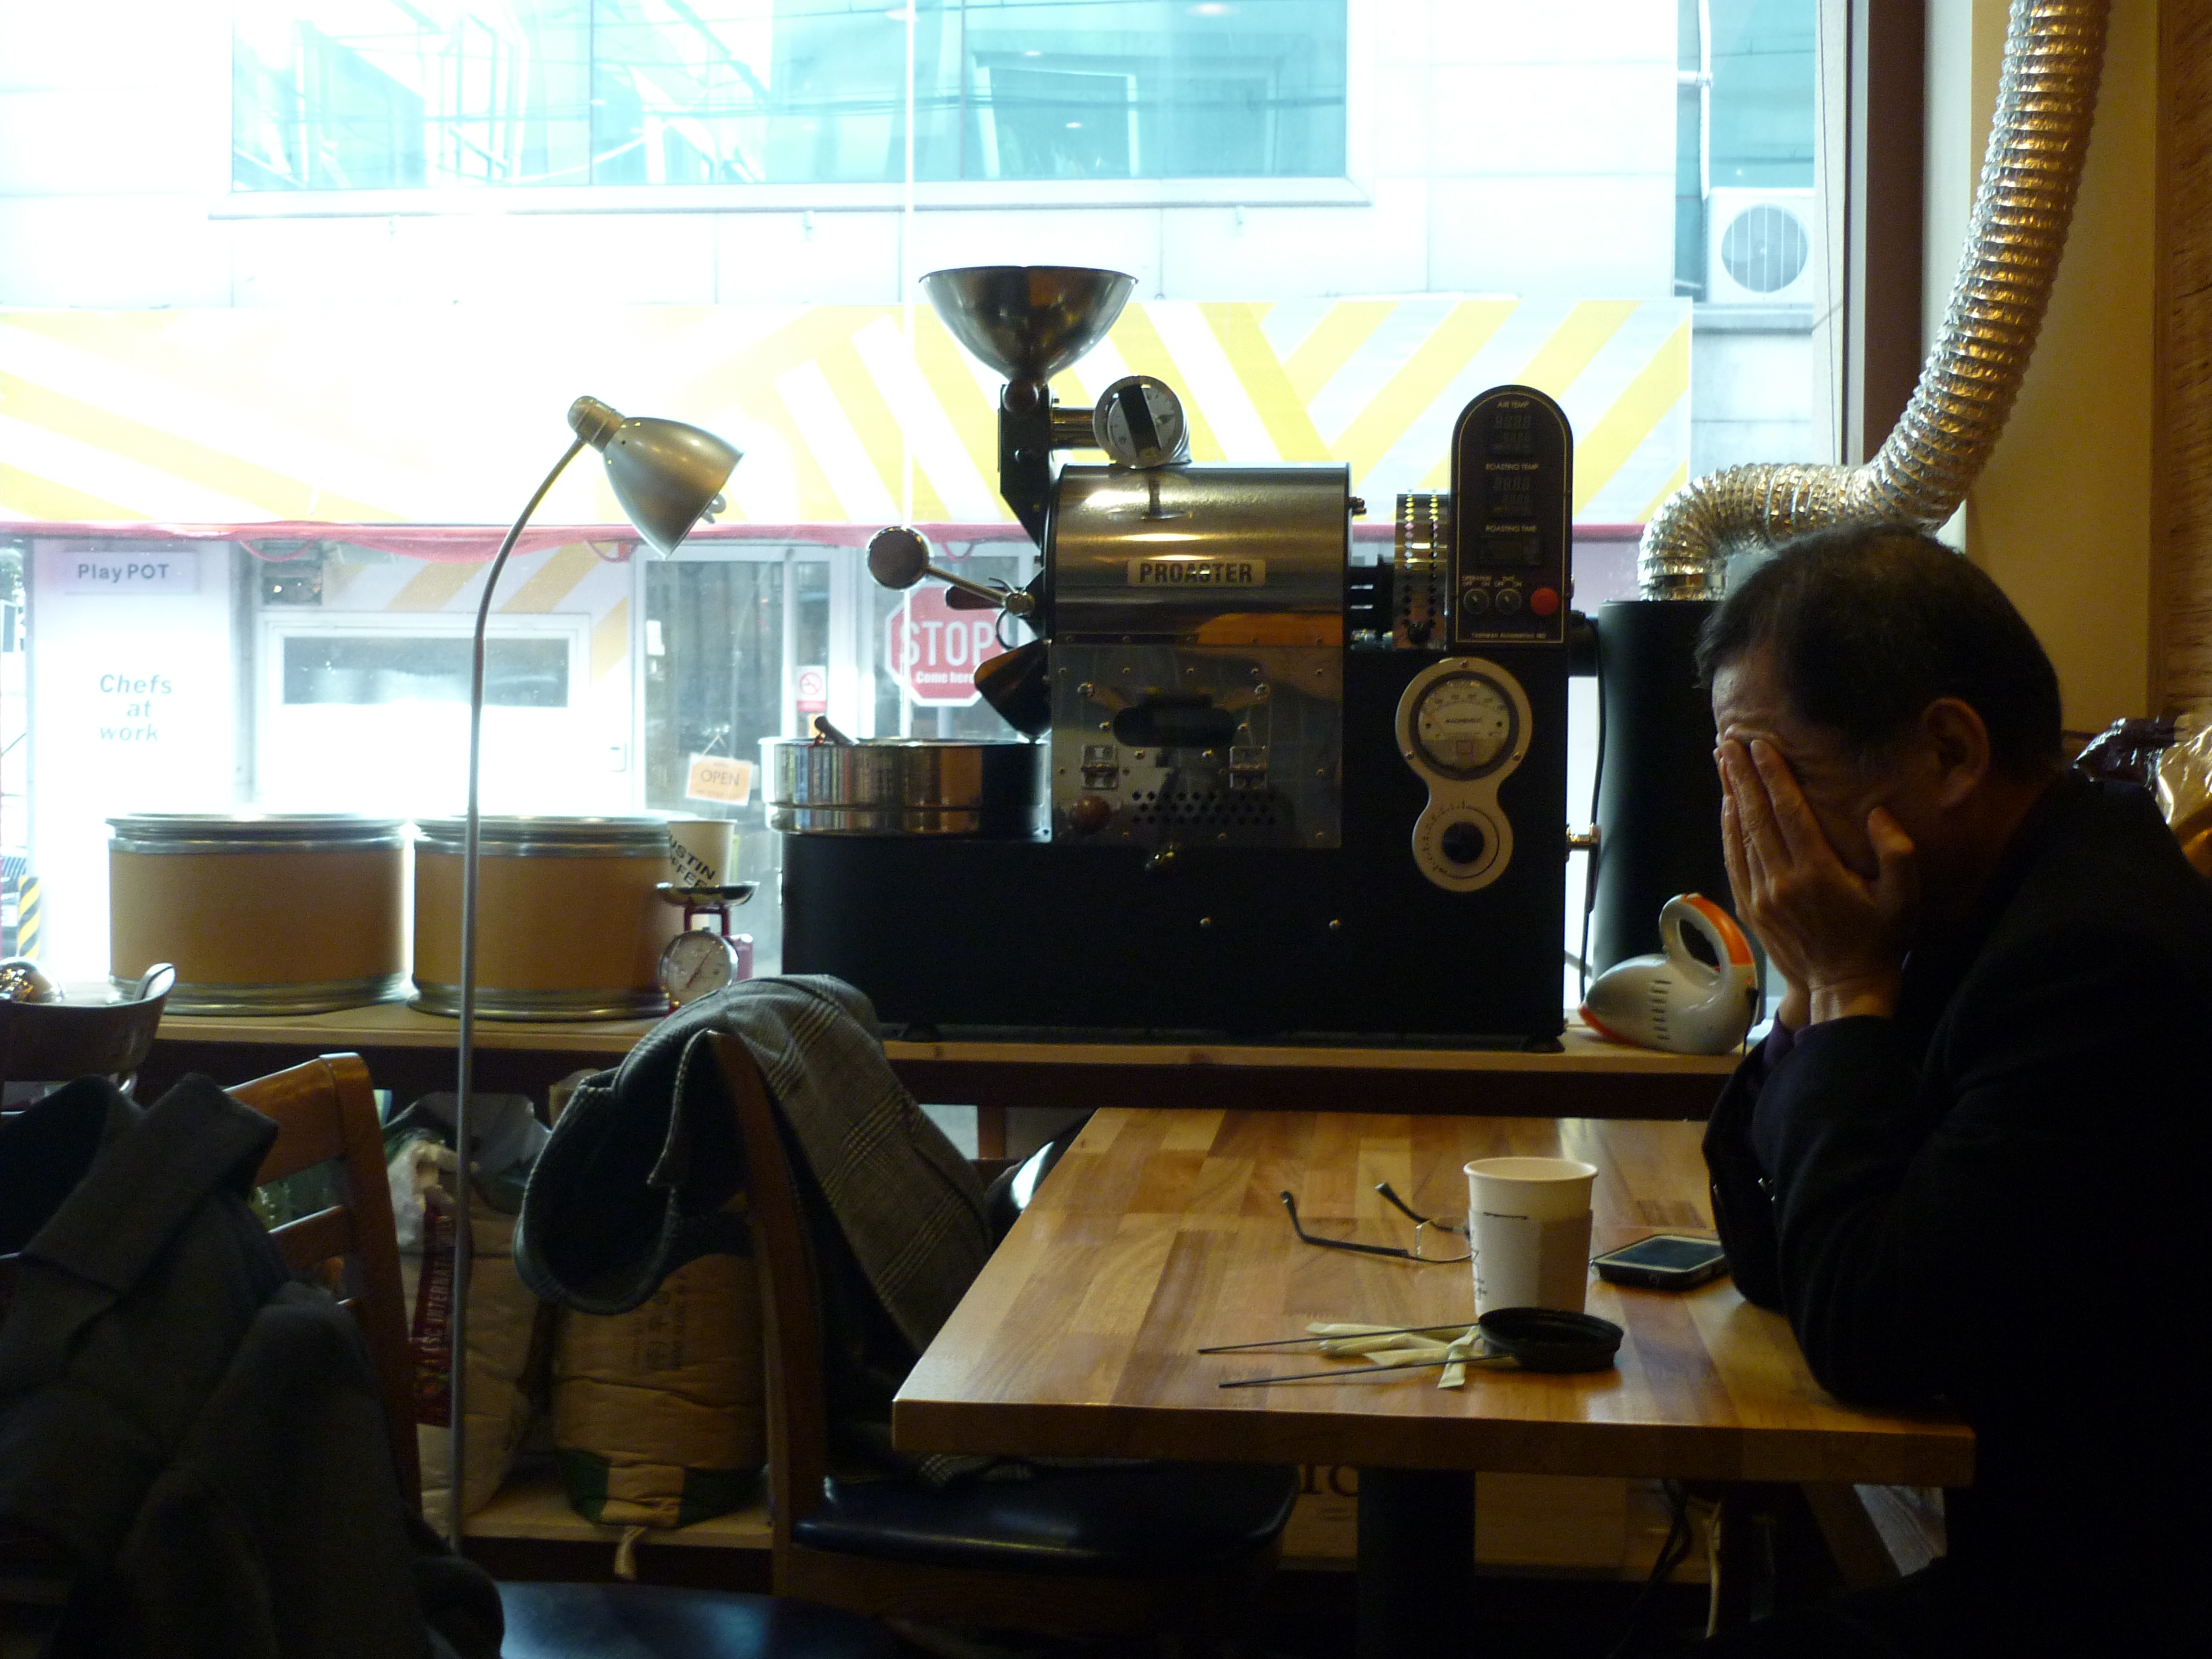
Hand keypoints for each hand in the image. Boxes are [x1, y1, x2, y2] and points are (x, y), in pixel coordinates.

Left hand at [1716, 739, 1916, 1023]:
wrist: (1844, 988)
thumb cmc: (1880, 940)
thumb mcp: (1904, 898)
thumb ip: (1897, 853)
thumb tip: (1878, 813)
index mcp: (1818, 873)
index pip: (1788, 812)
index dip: (1773, 776)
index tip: (1760, 745)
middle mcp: (1782, 881)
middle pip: (1756, 817)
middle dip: (1742, 776)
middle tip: (1727, 742)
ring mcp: (1762, 896)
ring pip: (1739, 836)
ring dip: (1730, 796)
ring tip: (1722, 762)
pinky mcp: (1751, 908)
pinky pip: (1734, 861)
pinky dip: (1728, 831)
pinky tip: (1726, 808)